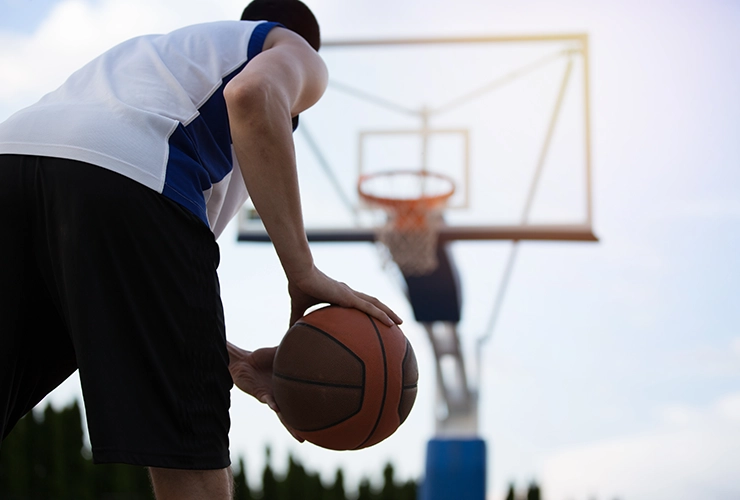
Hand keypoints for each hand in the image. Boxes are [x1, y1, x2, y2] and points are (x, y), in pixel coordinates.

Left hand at [228, 343, 304, 441]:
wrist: (243, 360)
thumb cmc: (262, 358)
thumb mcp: (282, 353)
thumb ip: (295, 349)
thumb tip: (309, 335)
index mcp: (286, 390)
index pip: (300, 403)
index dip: (310, 411)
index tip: (321, 421)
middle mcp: (279, 396)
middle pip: (291, 415)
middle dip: (298, 428)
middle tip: (307, 439)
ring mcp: (270, 396)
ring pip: (281, 413)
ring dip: (288, 423)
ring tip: (297, 434)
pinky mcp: (259, 392)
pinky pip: (268, 399)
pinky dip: (272, 403)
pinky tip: (277, 408)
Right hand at [287, 265, 402, 326]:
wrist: (299, 274)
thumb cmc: (299, 287)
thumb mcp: (298, 309)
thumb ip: (296, 320)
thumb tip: (288, 333)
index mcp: (339, 295)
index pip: (358, 303)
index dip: (367, 310)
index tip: (374, 320)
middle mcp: (348, 294)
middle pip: (371, 303)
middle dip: (384, 312)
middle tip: (395, 323)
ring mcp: (350, 294)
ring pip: (375, 304)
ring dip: (388, 313)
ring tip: (400, 323)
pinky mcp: (349, 297)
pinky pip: (370, 308)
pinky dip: (382, 315)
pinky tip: (392, 324)